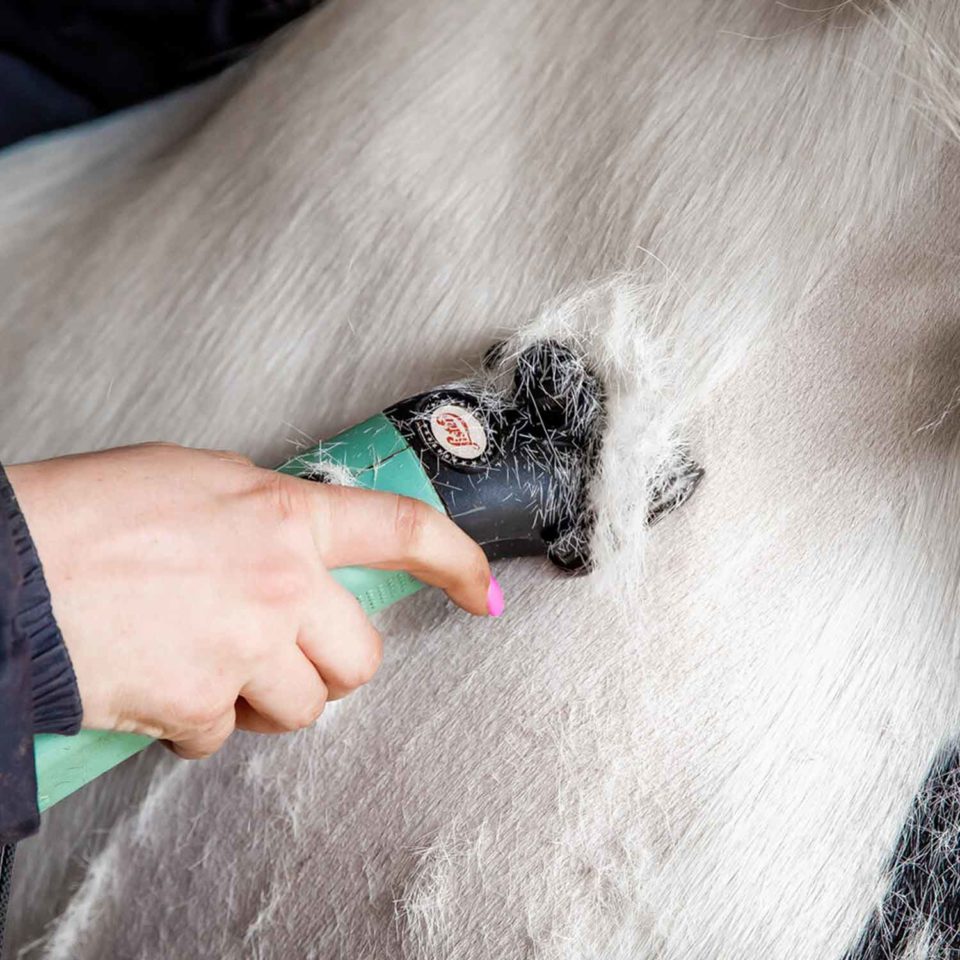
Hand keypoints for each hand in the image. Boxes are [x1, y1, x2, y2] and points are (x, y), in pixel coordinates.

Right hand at [7, 443, 494, 757]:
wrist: (9, 568)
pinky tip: (163, 684)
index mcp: (283, 516)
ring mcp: (246, 650)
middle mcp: (280, 583)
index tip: (477, 587)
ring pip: (304, 706)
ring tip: (212, 664)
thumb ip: (263, 515)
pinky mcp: (201, 707)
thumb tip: (292, 542)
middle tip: (286, 651)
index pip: (400, 530)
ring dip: (267, 697)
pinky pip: (224, 736)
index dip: (455, 559)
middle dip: (329, 663)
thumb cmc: (87, 514)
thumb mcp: (196, 483)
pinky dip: (200, 722)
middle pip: (360, 658)